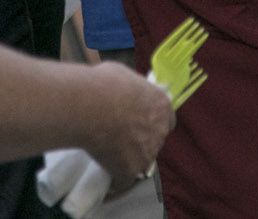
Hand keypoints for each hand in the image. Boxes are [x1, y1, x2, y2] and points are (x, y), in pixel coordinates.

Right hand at [84, 62, 175, 197]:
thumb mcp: (123, 76)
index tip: (139, 121)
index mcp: (161, 105)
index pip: (166, 118)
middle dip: (140, 139)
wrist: (90, 106)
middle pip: (154, 139)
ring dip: (129, 159)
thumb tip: (124, 91)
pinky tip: (105, 180)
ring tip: (108, 154)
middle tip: (119, 135)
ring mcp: (146, 153)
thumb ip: (130, 89)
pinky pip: (123, 180)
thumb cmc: (105, 84)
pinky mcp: (130, 170)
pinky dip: (115, 181)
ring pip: (141, 160)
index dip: (152, 121)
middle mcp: (159, 130)